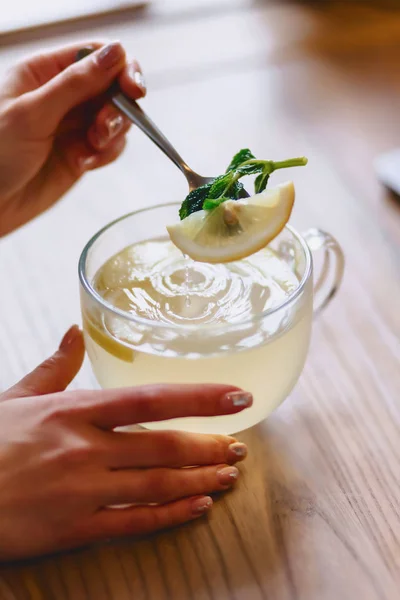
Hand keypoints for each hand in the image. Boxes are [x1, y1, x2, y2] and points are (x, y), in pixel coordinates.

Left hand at [0, 41, 145, 235]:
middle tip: (103, 128)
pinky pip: (111, 147)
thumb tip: (116, 53)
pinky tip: (84, 164)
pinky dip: (106, 155)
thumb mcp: (33, 113)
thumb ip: (75, 84)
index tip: (132, 91)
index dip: (120, 68)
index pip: (94, 55)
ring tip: (92, 147)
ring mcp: (74, 125)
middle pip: (112, 87)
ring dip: (111, 134)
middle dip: (117, 108)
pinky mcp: (82, 153)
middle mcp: (62, 95)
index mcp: (43, 72)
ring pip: (116, 118)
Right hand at [0, 326, 250, 559]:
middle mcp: (85, 448)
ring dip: (200, 479)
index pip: (152, 399)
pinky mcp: (74, 528)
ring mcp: (82, 490)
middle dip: (208, 445)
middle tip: (238, 446)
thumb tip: (74, 332)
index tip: (237, 396)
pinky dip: (171, 515)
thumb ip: (54, 367)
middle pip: (164, 445)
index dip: (200, 397)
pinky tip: (198, 507)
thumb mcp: (19, 398)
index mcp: (74, 410)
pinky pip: (134, 521)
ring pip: (157, 484)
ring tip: (228, 475)